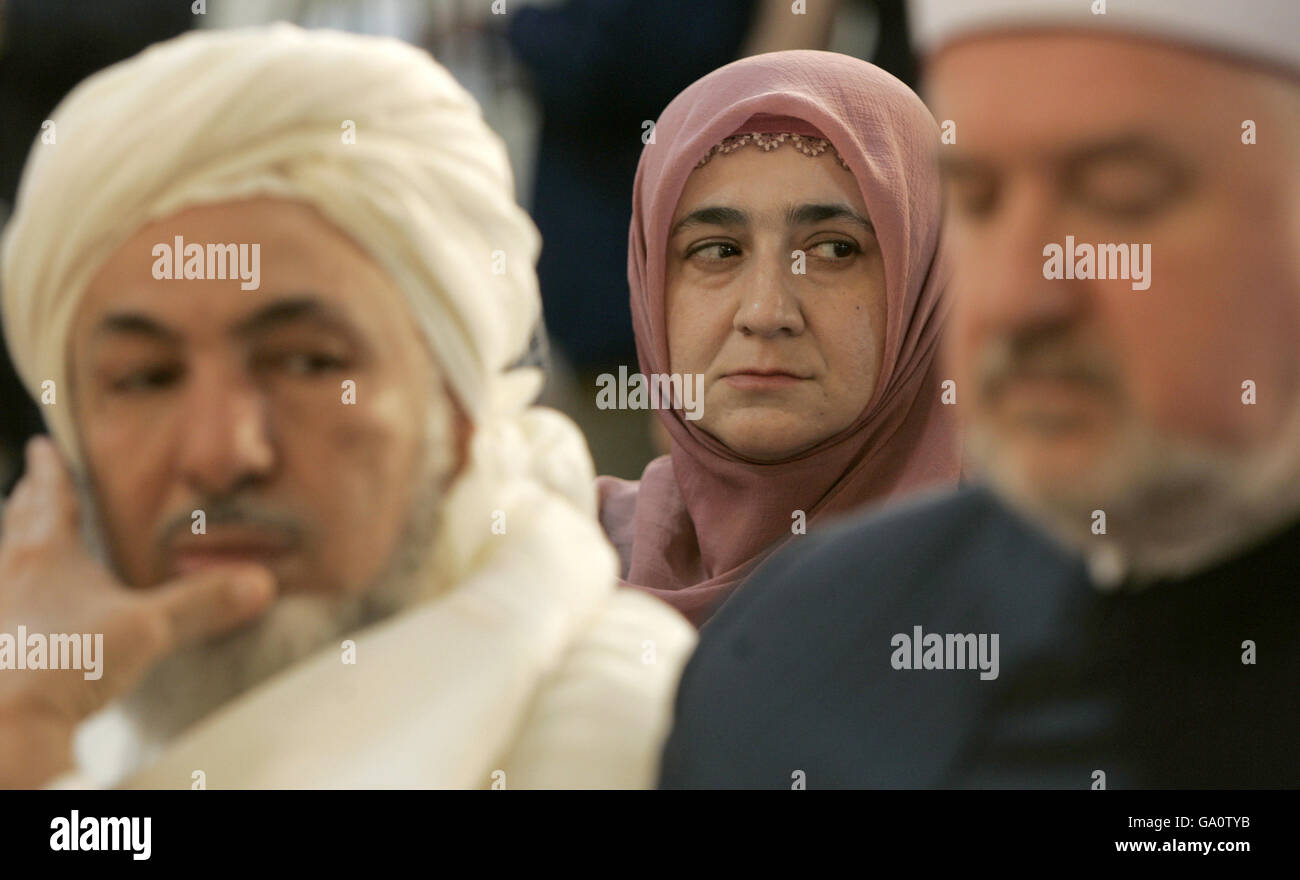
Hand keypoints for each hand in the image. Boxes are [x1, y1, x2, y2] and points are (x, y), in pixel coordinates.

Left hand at [0, 436, 277, 786]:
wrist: (9, 720)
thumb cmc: (68, 660)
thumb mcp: (150, 628)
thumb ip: (204, 603)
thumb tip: (261, 582)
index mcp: (49, 554)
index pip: (51, 497)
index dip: (50, 469)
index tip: (42, 445)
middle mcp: (14, 573)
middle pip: (18, 522)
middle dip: (26, 499)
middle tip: (28, 481)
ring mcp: (0, 609)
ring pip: (6, 559)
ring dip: (14, 540)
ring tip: (21, 534)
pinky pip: (4, 602)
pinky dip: (14, 589)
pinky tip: (24, 606)